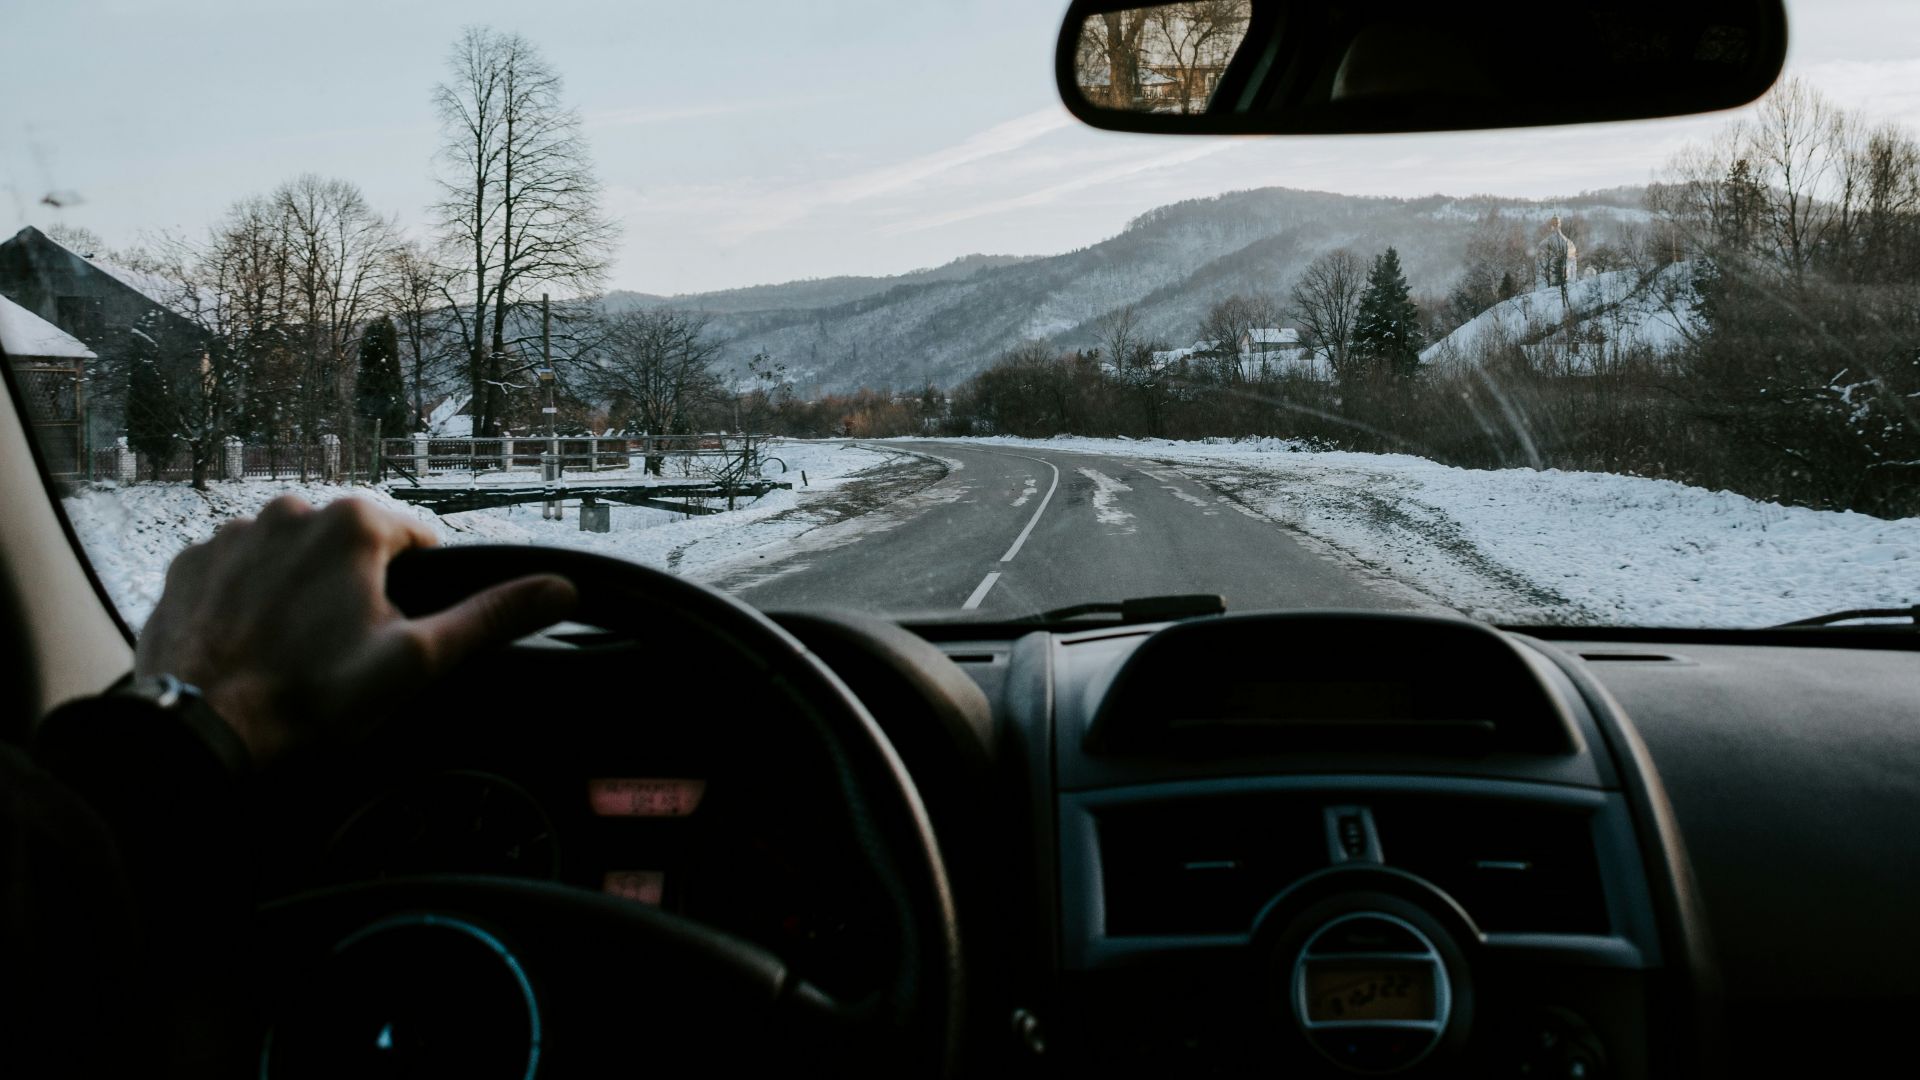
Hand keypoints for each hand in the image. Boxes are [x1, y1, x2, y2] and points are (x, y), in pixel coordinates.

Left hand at [134, 496, 576, 767]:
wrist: (200, 730)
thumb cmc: (313, 697)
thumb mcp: (418, 661)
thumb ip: (491, 617)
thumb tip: (562, 588)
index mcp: (354, 522)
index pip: (416, 541)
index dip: (419, 593)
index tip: (396, 638)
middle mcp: (290, 509)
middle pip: (352, 546)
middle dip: (357, 590)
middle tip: (345, 653)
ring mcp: (233, 534)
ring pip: (294, 556)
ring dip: (302, 591)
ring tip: (295, 653)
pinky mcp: (190, 563)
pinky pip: (239, 571)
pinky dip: (251, 601)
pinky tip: (253, 646)